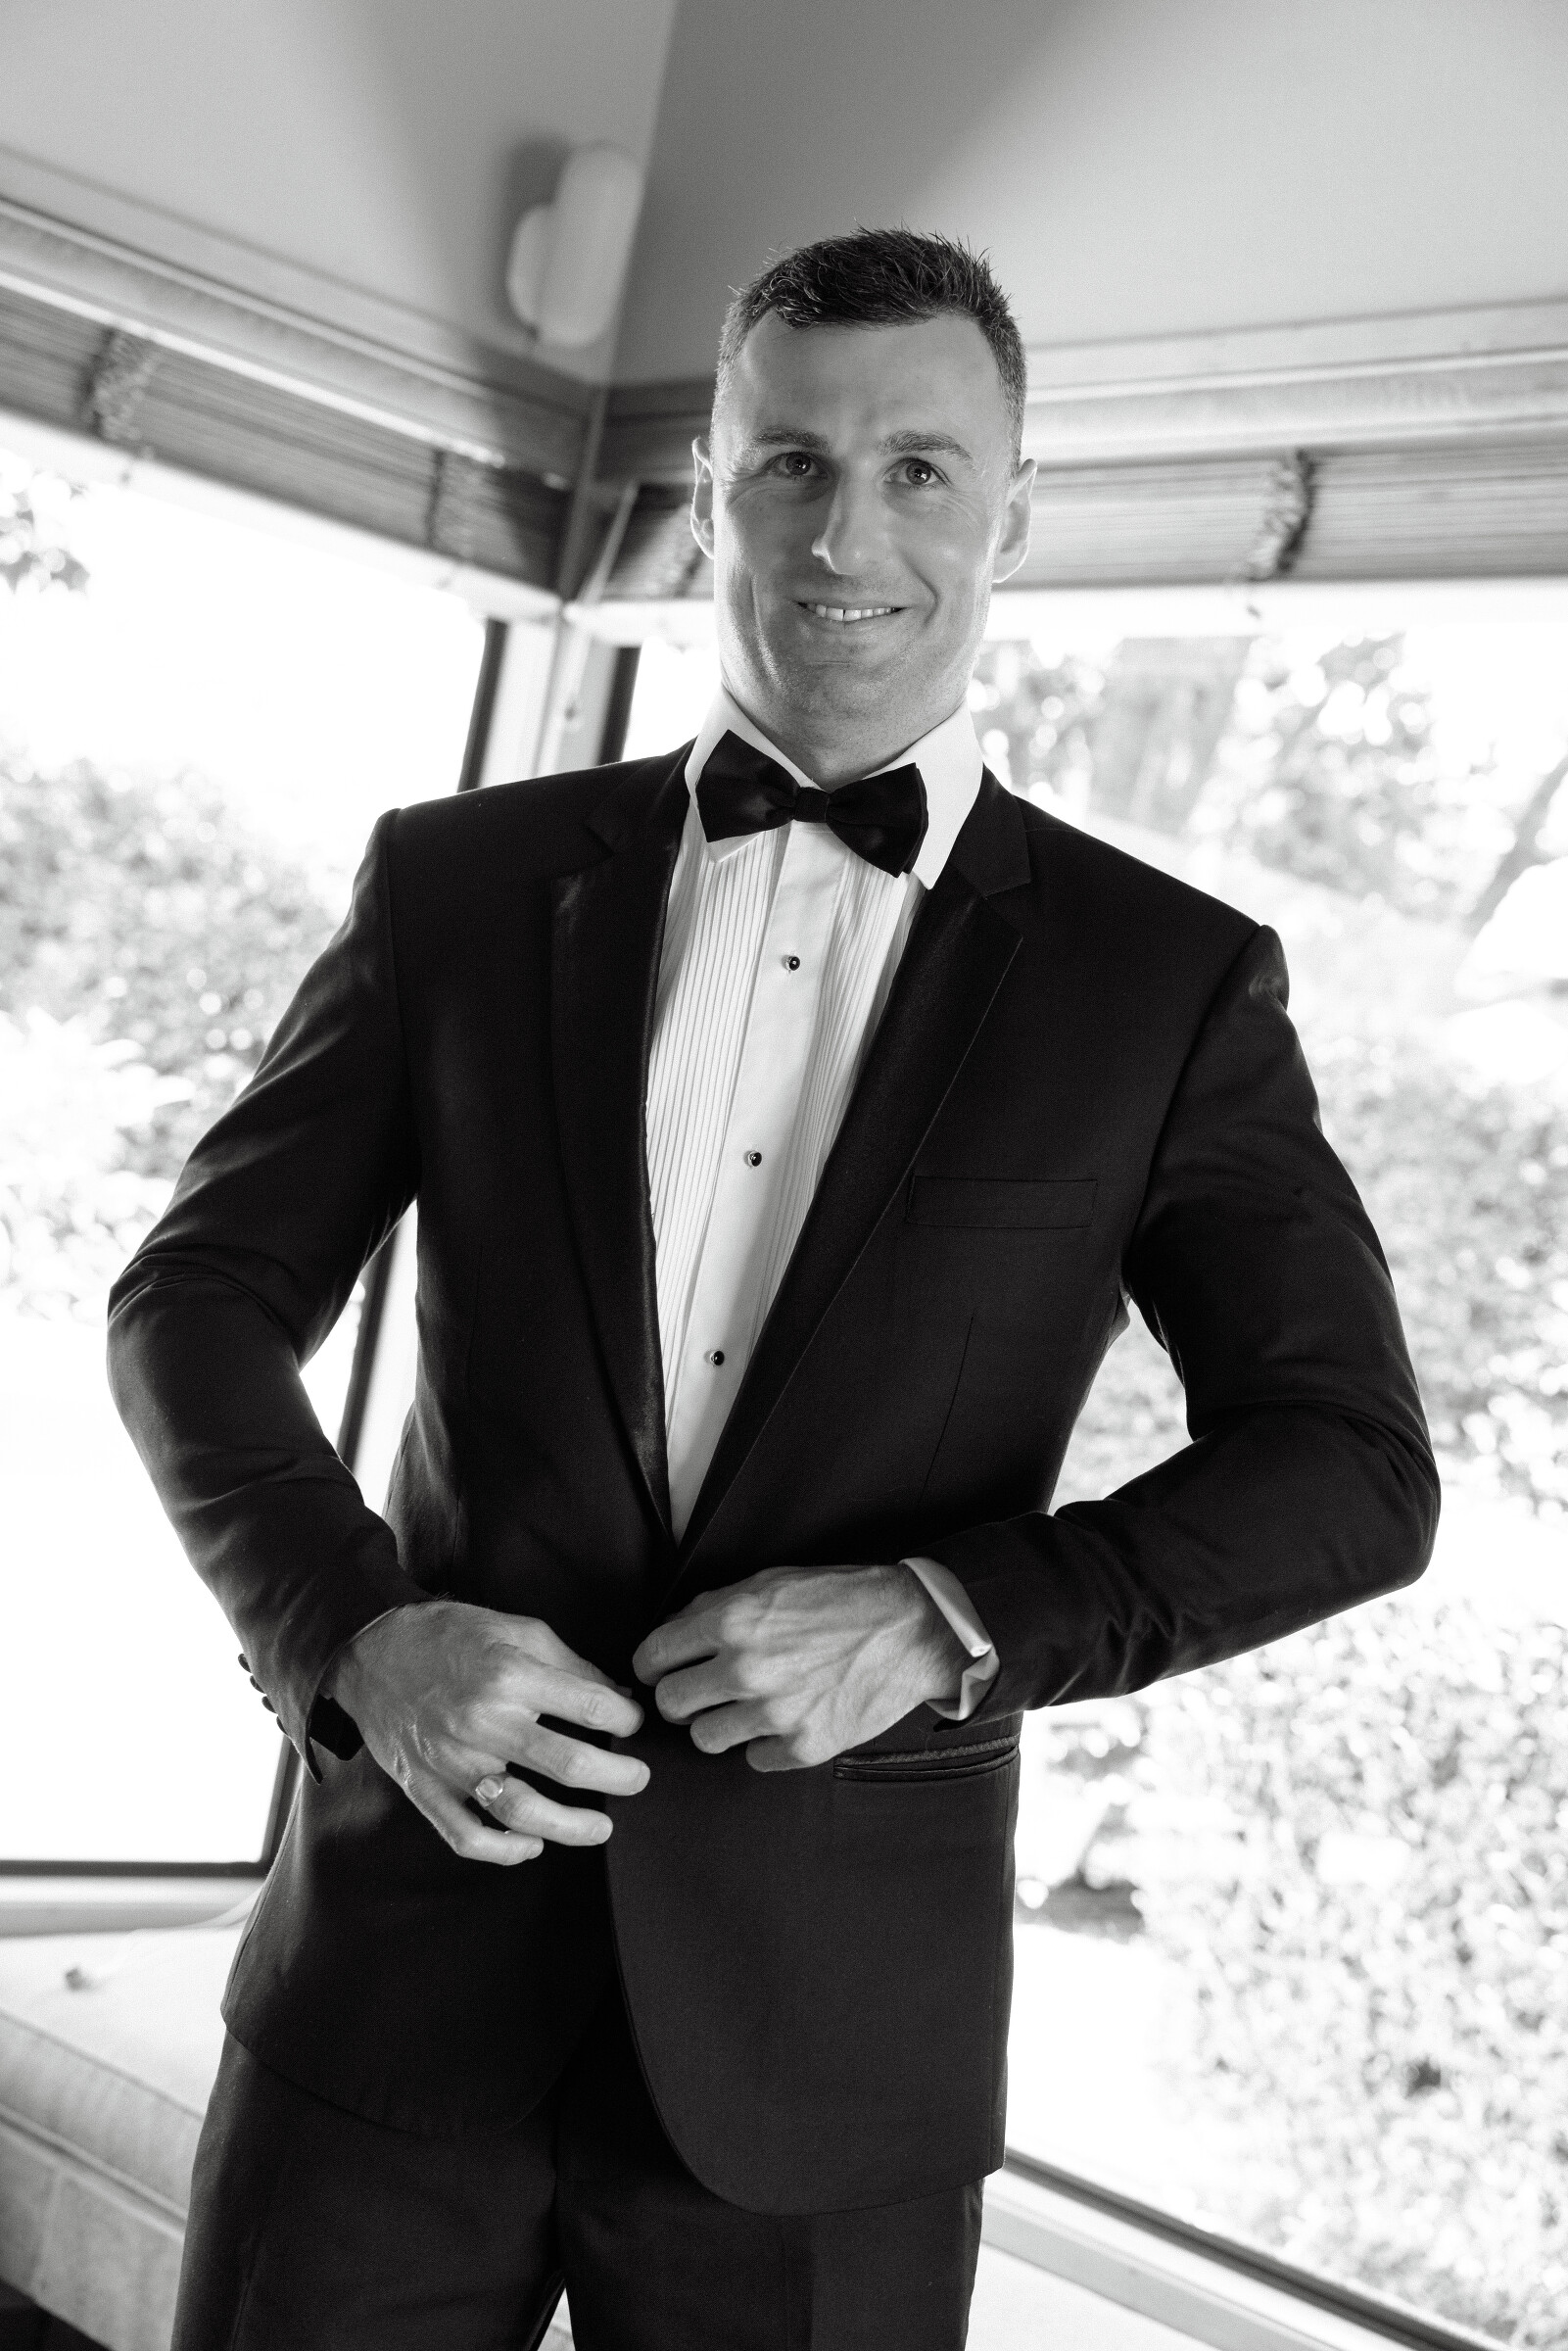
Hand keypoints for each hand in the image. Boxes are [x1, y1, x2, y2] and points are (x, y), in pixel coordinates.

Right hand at [324, 1601, 647, 1864]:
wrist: (372, 1653)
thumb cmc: (450, 1637)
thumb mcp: (517, 1629)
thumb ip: (570, 1663)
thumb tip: (618, 1696)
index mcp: (510, 1675)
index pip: (591, 1705)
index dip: (626, 1717)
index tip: (632, 1722)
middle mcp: (483, 1722)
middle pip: (568, 1764)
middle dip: (618, 1776)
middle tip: (637, 1778)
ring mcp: (453, 1762)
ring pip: (522, 1811)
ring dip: (572, 1827)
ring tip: (602, 1827)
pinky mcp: (426, 1790)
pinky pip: (467, 1837)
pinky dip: (505, 1851)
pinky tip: (533, 1845)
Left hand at [631, 1563, 967, 1772]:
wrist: (911, 1630)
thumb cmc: (841, 1599)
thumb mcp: (771, 1581)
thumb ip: (716, 1605)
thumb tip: (674, 1630)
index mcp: (733, 1620)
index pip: (653, 1657)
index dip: (651, 1666)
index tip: (660, 1671)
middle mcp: (747, 1668)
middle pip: (670, 1704)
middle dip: (681, 1697)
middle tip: (702, 1691)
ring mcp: (774, 1713)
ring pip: (705, 1739)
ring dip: (720, 1724)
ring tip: (748, 1706)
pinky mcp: (802, 1746)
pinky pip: (753, 1759)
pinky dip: (764, 1744)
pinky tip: (786, 1719)